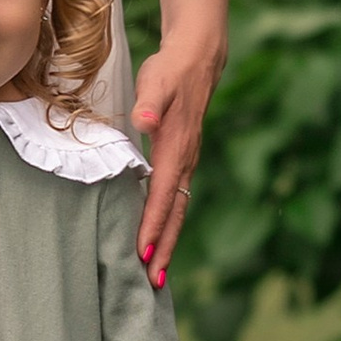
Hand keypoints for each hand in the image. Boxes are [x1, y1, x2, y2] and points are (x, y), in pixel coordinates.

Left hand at [129, 23, 225, 285]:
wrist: (196, 58)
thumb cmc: (170, 70)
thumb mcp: (156, 82)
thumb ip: (150, 103)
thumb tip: (145, 121)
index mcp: (177, 149)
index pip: (164, 196)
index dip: (153, 226)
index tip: (143, 254)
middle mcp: (186, 161)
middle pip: (176, 213)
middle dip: (166, 247)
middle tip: (153, 282)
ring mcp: (187, 161)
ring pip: (178, 209)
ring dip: (168, 240)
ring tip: (156, 272)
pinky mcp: (183, 158)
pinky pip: (176, 199)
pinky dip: (169, 222)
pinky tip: (159, 235)